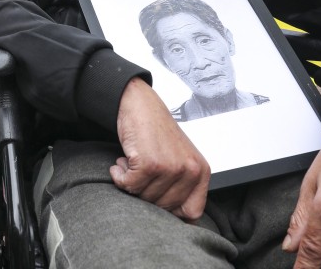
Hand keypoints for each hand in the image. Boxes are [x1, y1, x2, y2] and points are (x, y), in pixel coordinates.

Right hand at [111, 78, 209, 220]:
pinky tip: (121, 163)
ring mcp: (171, 167)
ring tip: (131, 163)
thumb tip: (174, 218)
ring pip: (145, 197)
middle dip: (146, 194)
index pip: (192, 212)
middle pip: (164, 207)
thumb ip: (183, 185)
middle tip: (139, 173)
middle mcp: (190, 170)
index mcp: (201, 171)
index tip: (156, 201)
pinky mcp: (149, 163)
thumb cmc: (155, 131)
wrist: (138, 103)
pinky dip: (119, 176)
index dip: (171, 212)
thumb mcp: (179, 159)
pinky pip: (129, 185)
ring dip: (130, 182)